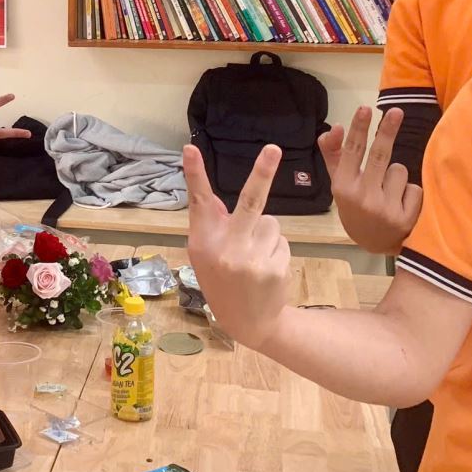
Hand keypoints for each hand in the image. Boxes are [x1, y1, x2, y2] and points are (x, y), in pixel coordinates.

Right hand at [184, 142, 291, 351]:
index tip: (191, 148)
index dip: (194, 174)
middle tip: (273, 148)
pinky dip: (276, 249)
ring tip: (256, 257)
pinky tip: (266, 269)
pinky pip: (281, 240)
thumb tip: (214, 198)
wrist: (250, 323)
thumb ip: (211, 227)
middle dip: (262, 172)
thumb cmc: (222, 282)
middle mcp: (226, 249)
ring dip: (266, 233)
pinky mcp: (274, 267)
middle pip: (248, 202)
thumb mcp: (204, 256)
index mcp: (203, 243)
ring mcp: (252, 259)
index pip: (199, 202)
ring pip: (270, 222)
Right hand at [321, 107, 422, 255]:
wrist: (374, 243)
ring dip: (397, 176)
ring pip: (399, 171)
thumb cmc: (356, 205)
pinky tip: (401, 204)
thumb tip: (337, 127)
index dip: (359, 129)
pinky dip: (410, 193)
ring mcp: (384, 209)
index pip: (352, 151)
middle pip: (379, 156)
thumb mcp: (340, 183)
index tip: (366, 108)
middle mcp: (362, 198)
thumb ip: (335, 154)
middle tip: (396, 111)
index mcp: (343, 187)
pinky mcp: (404, 218)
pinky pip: (414, 188)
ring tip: (388, 192)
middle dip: (387, 131)